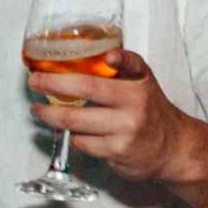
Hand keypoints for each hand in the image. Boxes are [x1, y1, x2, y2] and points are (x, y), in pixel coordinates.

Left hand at [30, 49, 192, 183]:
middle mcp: (134, 106)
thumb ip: (123, 66)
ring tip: (38, 110)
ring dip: (50, 116)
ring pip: (76, 122)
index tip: (108, 57)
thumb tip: (95, 55)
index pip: (129, 66)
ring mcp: (125, 131)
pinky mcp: (116, 153)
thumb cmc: (150, 110)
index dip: (120, 59)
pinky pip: (82, 142)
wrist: (173, 148)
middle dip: (52, 85)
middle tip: (34, 82)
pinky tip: (70, 130)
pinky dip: (71, 135)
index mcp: (139, 85)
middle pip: (87, 90)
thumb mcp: (143, 82)